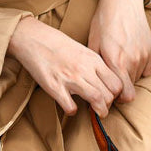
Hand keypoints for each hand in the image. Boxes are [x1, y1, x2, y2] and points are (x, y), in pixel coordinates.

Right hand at [6, 15, 122, 117]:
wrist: (33, 38)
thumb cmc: (60, 46)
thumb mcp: (85, 52)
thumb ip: (97, 67)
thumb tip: (108, 84)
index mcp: (94, 61)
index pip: (117, 83)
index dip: (116, 94)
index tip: (111, 97)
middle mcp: (85, 69)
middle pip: (109, 94)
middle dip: (108, 104)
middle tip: (102, 106)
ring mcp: (70, 78)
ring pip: (97, 100)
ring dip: (99, 111)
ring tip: (96, 112)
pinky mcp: (55, 87)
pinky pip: (70, 106)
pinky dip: (73, 110)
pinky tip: (71, 107)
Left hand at [87, 0, 150, 104]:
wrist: (122, 0)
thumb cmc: (104, 21)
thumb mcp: (93, 44)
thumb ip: (97, 67)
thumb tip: (95, 85)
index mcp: (117, 63)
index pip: (126, 96)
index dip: (119, 97)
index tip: (113, 92)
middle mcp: (133, 62)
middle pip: (131, 87)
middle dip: (123, 84)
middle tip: (114, 71)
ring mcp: (145, 56)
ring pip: (138, 77)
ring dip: (131, 73)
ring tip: (122, 57)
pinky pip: (148, 68)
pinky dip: (141, 65)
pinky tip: (132, 52)